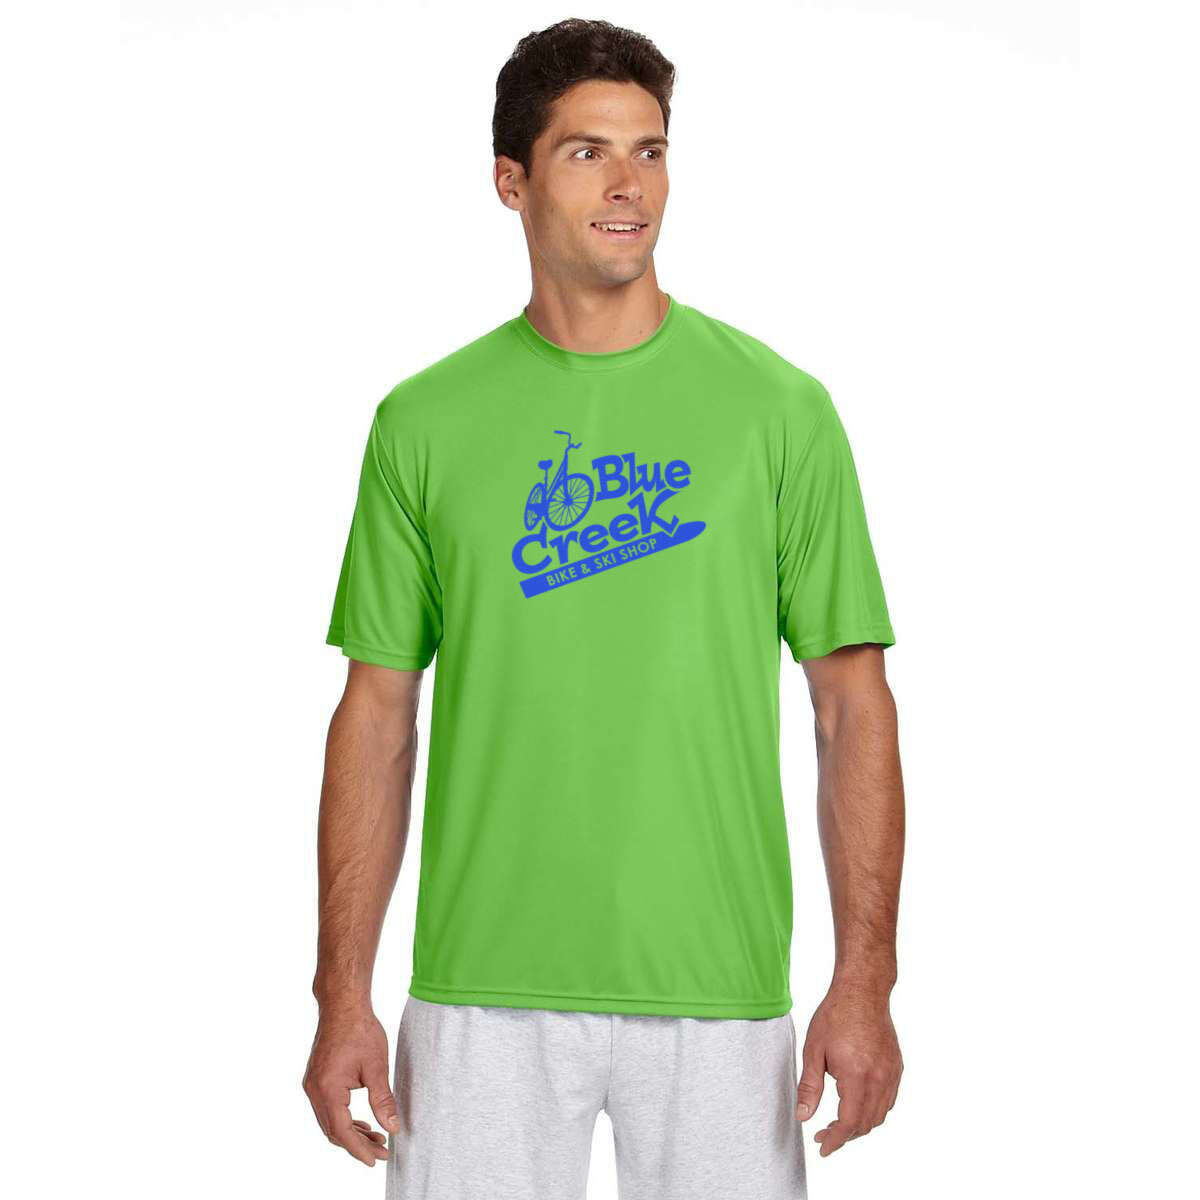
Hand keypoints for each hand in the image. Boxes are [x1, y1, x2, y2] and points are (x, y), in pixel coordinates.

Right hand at [303, 1007, 399, 1165]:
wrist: (343, 1005)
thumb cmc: (360, 1030)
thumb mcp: (376, 1067)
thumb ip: (383, 1100)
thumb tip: (392, 1127)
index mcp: (327, 1089)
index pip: (342, 1131)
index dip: (359, 1149)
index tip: (376, 1159)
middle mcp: (314, 1090)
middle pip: (333, 1130)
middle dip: (357, 1144)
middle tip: (382, 1151)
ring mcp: (312, 1085)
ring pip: (329, 1121)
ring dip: (351, 1132)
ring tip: (376, 1138)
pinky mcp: (316, 1079)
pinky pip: (327, 1108)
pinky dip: (344, 1118)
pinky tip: (361, 1121)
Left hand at [794, 980, 902, 1156]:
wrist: (862, 991)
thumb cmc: (835, 1015)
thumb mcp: (813, 1050)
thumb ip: (809, 1087)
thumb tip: (803, 1116)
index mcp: (857, 1076)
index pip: (849, 1123)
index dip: (835, 1140)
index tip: (823, 1147)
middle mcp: (879, 1079)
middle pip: (866, 1124)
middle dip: (845, 1135)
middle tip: (824, 1133)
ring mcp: (892, 1074)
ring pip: (880, 1115)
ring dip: (860, 1125)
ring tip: (839, 1122)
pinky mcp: (897, 1068)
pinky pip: (888, 1101)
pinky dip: (874, 1110)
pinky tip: (857, 1103)